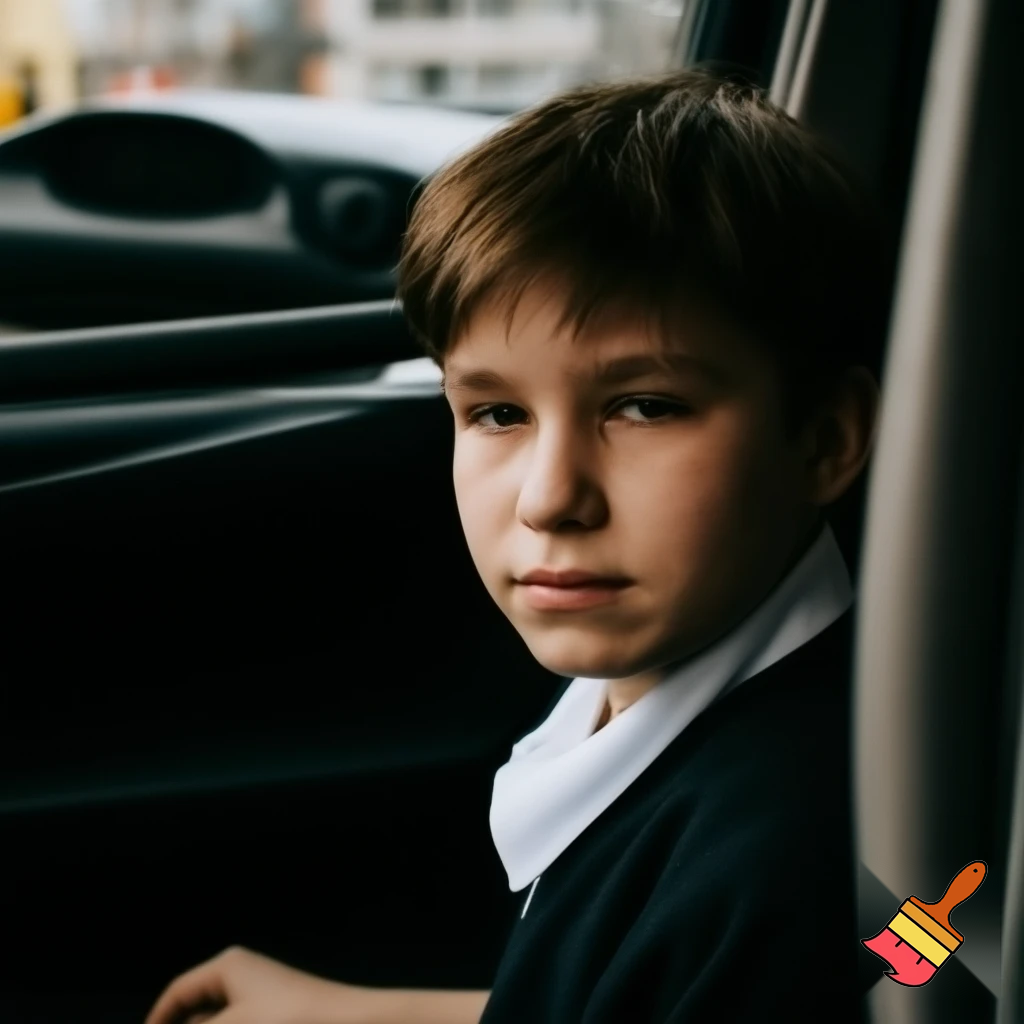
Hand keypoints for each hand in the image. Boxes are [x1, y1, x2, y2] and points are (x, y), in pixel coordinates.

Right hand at [144, 946, 373, 1023]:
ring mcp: (262, 996)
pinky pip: (243, 1023)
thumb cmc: (288, 1020)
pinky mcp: (279, 1014)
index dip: (157, 1021)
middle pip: (199, 1010)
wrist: (352, 1023)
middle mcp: (244, 975)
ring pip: (223, 1020)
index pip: (178, 993)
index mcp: (228, 967)